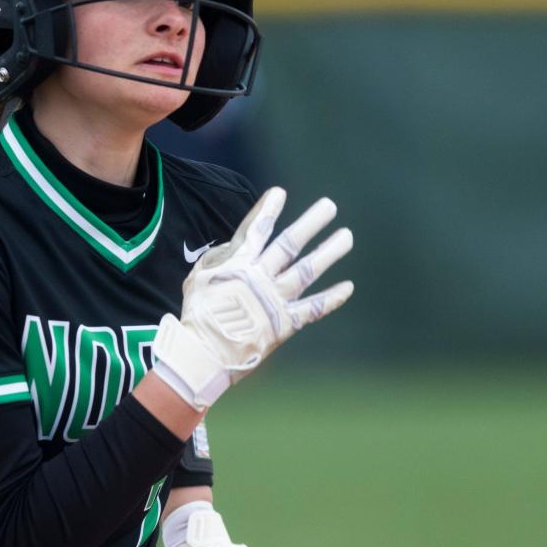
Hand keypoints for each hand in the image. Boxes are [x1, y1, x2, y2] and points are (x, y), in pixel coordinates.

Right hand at [152, 187, 352, 408]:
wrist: (205, 353)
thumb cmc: (198, 315)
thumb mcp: (198, 278)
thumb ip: (218, 258)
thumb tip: (234, 245)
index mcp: (238, 265)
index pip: (256, 230)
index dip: (267, 210)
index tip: (280, 192)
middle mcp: (260, 277)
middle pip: (289, 244)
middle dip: (310, 223)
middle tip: (330, 206)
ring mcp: (275, 299)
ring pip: (307, 271)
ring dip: (328, 253)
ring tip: (347, 237)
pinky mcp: (285, 323)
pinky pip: (313, 309)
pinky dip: (331, 298)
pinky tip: (348, 287)